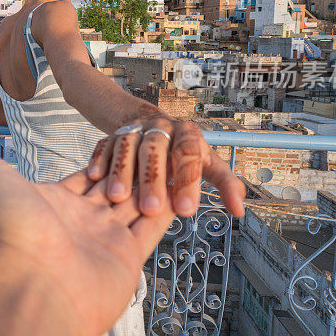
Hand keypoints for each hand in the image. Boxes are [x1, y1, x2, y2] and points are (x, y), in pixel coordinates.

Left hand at [0, 135, 175, 335]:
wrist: (32, 280)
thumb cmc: (10, 231)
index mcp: (54, 203)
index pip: (85, 176)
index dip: (102, 159)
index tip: (120, 141)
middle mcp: (80, 222)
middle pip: (113, 188)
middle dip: (131, 169)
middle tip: (151, 147)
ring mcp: (104, 240)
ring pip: (136, 204)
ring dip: (151, 185)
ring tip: (169, 161)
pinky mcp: (126, 258)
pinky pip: (151, 228)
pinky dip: (166, 209)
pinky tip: (178, 189)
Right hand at [87, 116, 245, 217]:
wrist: (151, 124)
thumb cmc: (183, 151)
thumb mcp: (207, 162)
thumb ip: (225, 184)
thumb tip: (240, 210)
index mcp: (186, 134)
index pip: (187, 155)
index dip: (187, 182)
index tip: (186, 211)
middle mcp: (159, 128)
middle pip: (155, 151)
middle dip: (152, 180)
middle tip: (151, 209)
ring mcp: (133, 129)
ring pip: (126, 147)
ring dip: (121, 172)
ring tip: (118, 198)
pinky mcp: (111, 134)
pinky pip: (103, 144)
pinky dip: (99, 160)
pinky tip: (95, 177)